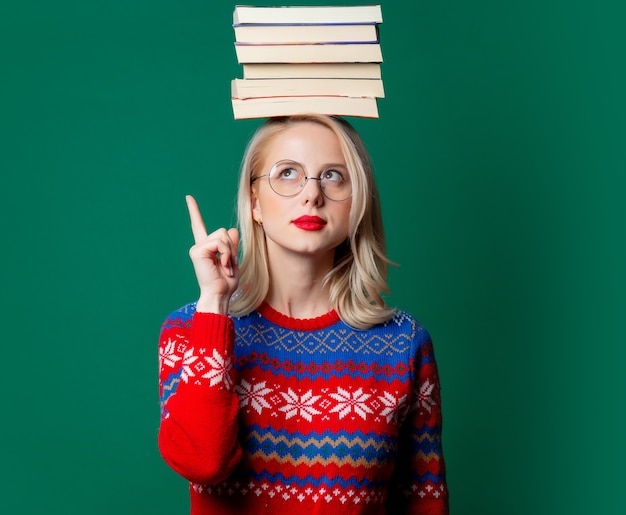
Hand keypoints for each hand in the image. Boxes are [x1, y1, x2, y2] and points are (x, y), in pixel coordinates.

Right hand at [186, 195, 238, 313]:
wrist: (219, 295)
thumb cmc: (225, 283)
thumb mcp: (233, 261)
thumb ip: (232, 245)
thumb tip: (233, 230)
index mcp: (206, 248)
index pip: (199, 226)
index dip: (194, 211)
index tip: (188, 198)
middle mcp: (199, 245)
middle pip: (224, 231)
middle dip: (232, 247)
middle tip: (229, 265)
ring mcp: (197, 248)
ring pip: (223, 236)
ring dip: (229, 252)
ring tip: (225, 267)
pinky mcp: (197, 251)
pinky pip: (220, 243)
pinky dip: (226, 254)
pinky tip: (222, 266)